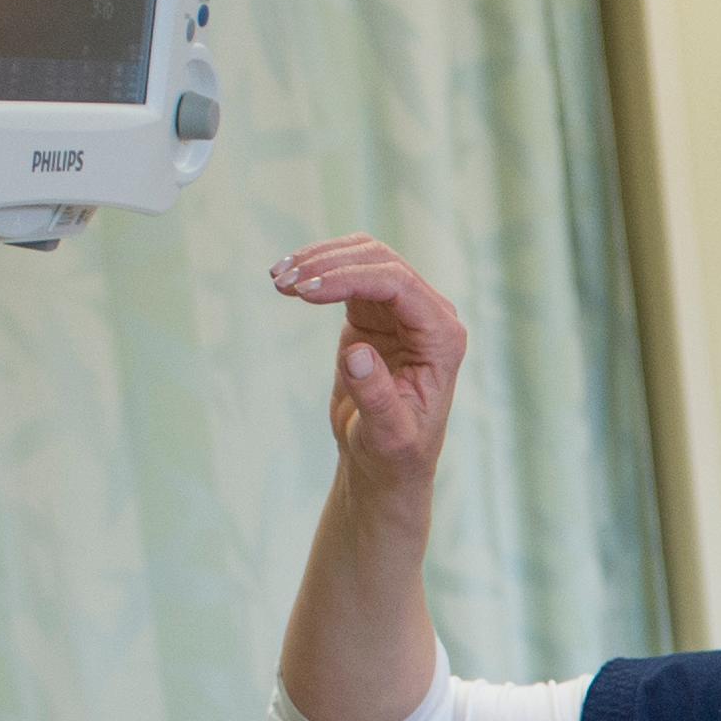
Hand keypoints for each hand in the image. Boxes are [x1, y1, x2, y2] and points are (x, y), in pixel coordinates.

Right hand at [270, 236, 471, 490]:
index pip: (398, 285)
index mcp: (442, 338)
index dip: (350, 279)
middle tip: (283, 282)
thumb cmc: (395, 454)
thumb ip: (377, 397)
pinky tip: (286, 282)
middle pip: (380, 261)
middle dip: (329, 264)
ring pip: (362, 258)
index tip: (304, 292)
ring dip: (319, 261)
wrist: (386, 462)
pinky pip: (348, 273)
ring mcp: (403, 310)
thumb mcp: (388, 435)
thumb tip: (358, 353)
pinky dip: (317, 272)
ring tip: (278, 278)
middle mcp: (430, 315)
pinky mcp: (377, 312)